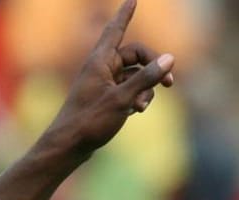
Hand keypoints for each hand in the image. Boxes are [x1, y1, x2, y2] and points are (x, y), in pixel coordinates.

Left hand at [41, 0, 176, 161]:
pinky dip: (138, 97)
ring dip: (146, 88)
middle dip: (154, 66)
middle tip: (170, 82)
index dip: (125, 14)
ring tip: (142, 106)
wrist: (68, 147)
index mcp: (99, 61)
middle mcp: (101, 68)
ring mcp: (104, 83)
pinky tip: (137, 111)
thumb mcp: (122, 99)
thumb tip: (169, 58)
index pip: (116, 30)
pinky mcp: (107, 98)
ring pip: (136, 75)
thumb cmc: (89, 122)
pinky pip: (130, 89)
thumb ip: (146, 78)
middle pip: (136, 55)